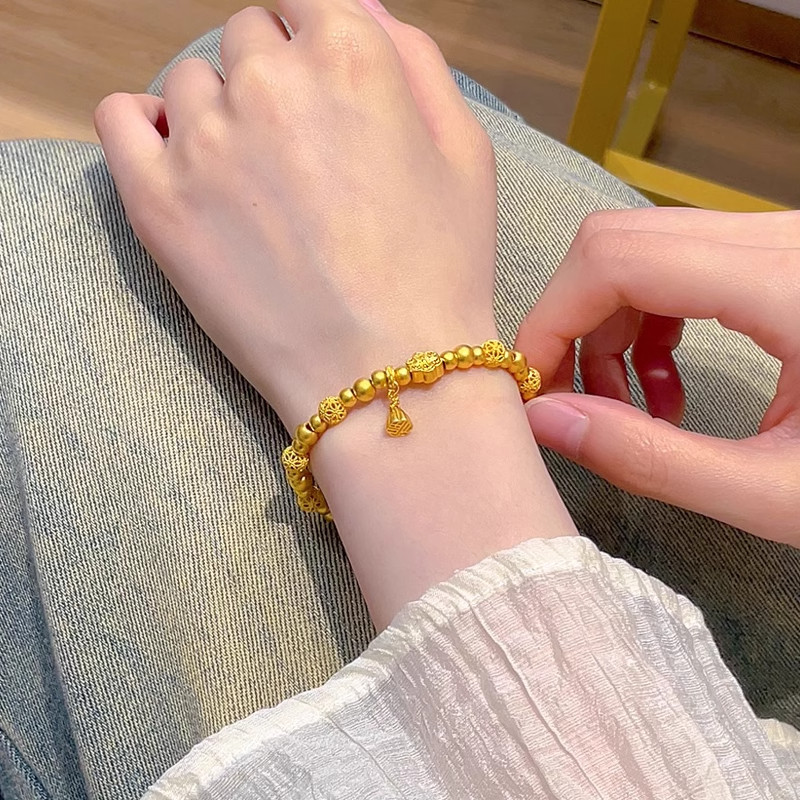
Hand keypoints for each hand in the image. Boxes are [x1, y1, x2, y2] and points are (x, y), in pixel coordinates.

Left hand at [95, 1, 577, 626]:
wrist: (390, 372)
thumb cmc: (441, 268)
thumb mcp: (465, 149)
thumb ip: (413, 58)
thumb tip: (362, 12)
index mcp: (349, 53)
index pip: (302, 4)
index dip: (313, 48)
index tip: (319, 94)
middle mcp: (270, 79)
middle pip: (246, 40)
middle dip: (270, 82)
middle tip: (295, 154)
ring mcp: (205, 139)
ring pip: (191, 82)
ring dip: (219, 113)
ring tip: (252, 182)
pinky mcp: (157, 200)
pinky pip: (121, 118)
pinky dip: (143, 125)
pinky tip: (177, 156)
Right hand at [516, 208, 799, 545]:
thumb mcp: (775, 493)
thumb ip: (650, 458)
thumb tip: (546, 420)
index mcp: (785, 284)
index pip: (614, 258)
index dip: (552, 318)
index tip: (532, 387)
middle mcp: (782, 240)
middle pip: (621, 243)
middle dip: (572, 322)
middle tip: (568, 401)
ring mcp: (786, 243)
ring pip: (648, 251)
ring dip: (609, 326)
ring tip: (624, 407)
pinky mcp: (785, 261)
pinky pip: (685, 267)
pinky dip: (650, 324)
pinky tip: (668, 389)